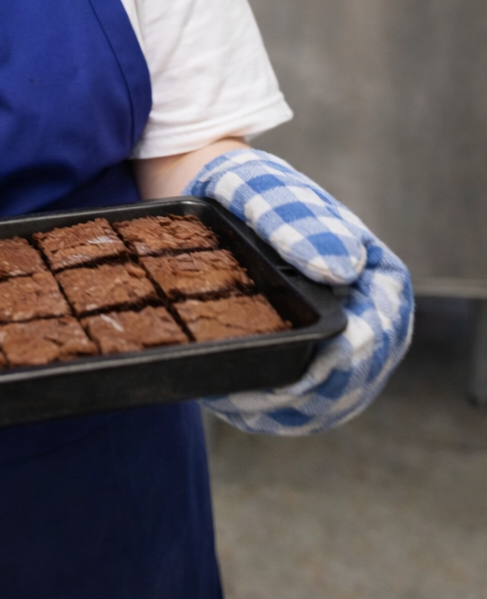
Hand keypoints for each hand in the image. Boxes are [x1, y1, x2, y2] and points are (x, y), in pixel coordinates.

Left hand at [185, 148, 412, 434]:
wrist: (215, 196)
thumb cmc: (248, 187)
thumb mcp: (266, 193)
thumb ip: (302, 225)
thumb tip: (344, 270)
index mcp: (374, 273)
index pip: (383, 327)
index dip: (357, 355)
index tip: (320, 363)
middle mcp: (364, 316)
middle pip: (358, 376)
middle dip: (316, 394)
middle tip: (262, 398)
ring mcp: (336, 346)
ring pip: (329, 400)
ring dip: (289, 411)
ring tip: (242, 404)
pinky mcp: (303, 362)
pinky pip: (297, 403)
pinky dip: (270, 410)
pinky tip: (235, 403)